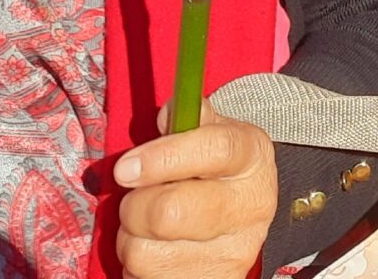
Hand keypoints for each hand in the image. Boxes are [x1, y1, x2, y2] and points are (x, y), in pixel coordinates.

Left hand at [113, 107, 278, 278]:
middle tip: (136, 199)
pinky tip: (157, 255)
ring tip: (148, 230)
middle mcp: (250, 209)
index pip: (215, 151)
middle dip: (135, 206)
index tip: (125, 168)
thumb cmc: (212, 172)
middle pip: (171, 213)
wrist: (238, 224)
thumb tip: (168, 114)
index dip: (164, 158)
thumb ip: (190, 119)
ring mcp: (231, 257)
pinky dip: (137, 270)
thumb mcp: (211, 135)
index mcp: (252, 159)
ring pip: (146, 254)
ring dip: (131, 240)